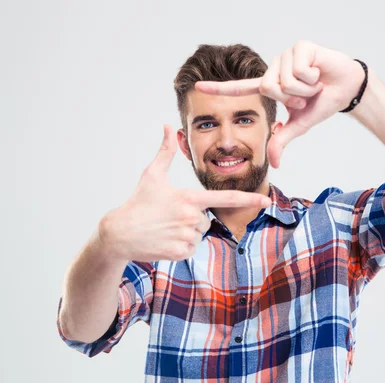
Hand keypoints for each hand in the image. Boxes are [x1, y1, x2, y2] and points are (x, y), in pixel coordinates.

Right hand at [99, 125, 271, 261]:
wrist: (119, 233)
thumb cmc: (137, 202)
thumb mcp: (151, 175)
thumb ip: (165, 151)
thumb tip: (167, 127)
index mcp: (189, 198)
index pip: (225, 198)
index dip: (248, 199)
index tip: (265, 200)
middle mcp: (192, 218)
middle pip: (206, 220)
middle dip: (193, 219)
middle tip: (170, 217)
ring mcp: (186, 237)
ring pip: (198, 235)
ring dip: (186, 233)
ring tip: (165, 228)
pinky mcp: (180, 253)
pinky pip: (190, 249)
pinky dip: (180, 246)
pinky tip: (164, 240)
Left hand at [195, 40, 365, 167]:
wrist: (347, 89)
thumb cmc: (322, 103)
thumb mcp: (298, 125)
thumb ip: (282, 139)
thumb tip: (274, 163)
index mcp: (270, 85)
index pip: (240, 88)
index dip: (219, 89)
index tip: (198, 88)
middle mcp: (274, 69)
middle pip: (268, 88)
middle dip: (291, 97)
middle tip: (306, 95)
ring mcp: (286, 56)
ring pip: (284, 80)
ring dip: (305, 88)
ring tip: (315, 83)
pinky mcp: (300, 46)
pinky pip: (299, 69)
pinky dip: (313, 77)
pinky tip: (320, 72)